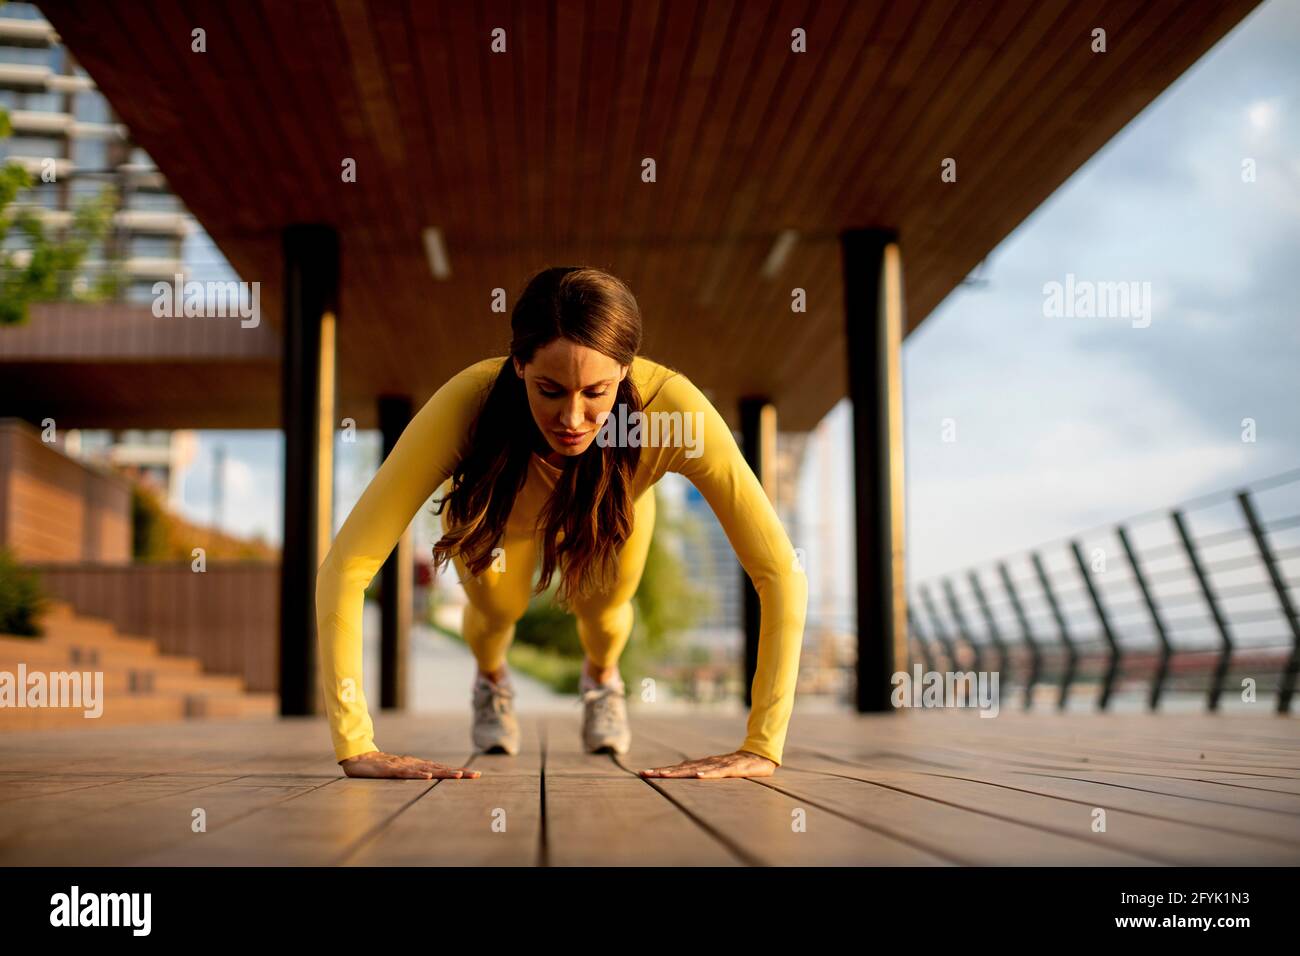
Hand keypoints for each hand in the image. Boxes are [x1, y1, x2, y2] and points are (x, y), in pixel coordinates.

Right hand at [339, 750, 480, 779]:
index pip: (441, 769)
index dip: (458, 772)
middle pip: (439, 768)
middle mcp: (414, 764)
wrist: (358, 759)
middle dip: (458, 772)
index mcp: (417, 765)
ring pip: (427, 769)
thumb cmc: (380, 767)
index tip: (475, 775)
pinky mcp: (391, 770)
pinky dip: (418, 774)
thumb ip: (414, 774)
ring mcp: (403, 766)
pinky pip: (406, 773)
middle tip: (476, 775)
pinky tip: (428, 776)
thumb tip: (431, 778)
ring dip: (443, 772)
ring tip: (459, 775)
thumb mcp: (401, 773)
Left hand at [638, 750, 776, 778]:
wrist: (760, 757)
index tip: (644, 773)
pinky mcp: (733, 769)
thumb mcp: (717, 771)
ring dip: (680, 772)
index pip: (679, 768)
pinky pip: (719, 772)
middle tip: (645, 774)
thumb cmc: (737, 766)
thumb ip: (703, 772)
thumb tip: (687, 775)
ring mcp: (719, 765)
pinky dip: (708, 774)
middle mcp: (707, 763)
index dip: (662, 771)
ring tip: (664, 775)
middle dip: (663, 771)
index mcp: (702, 765)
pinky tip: (699, 776)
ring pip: (697, 769)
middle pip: (682, 768)